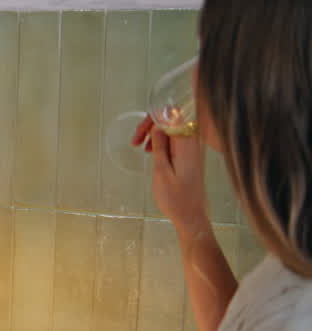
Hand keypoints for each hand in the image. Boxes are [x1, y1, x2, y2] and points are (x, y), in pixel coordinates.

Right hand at [140, 120, 209, 236]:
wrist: (191, 216)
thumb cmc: (175, 198)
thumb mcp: (162, 171)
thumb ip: (160, 146)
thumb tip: (157, 125)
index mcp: (187, 143)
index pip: (171, 115)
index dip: (153, 119)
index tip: (139, 136)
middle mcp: (193, 141)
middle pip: (172, 118)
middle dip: (152, 124)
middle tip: (135, 141)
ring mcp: (193, 147)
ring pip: (173, 127)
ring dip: (155, 133)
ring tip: (142, 148)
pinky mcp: (191, 154)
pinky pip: (176, 138)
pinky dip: (162, 141)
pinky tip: (152, 152)